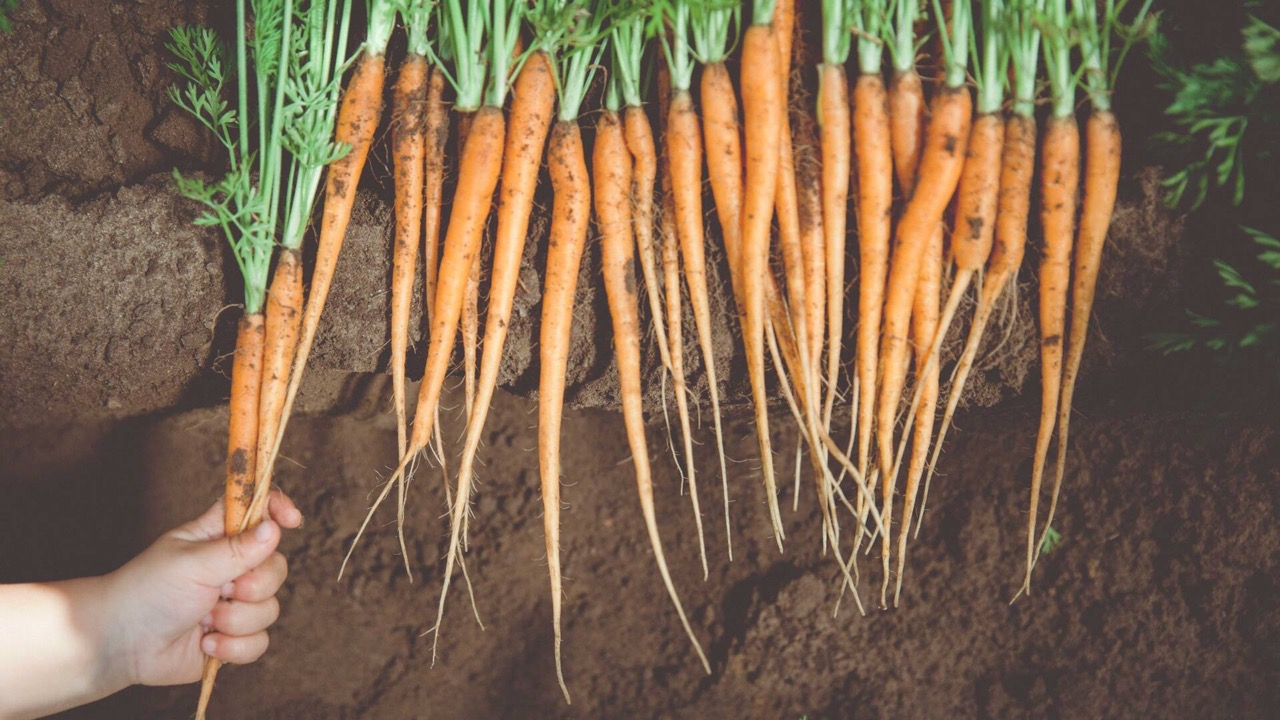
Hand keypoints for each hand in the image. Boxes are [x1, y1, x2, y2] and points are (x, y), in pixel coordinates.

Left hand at [100, 491, 303, 687]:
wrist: (121, 644)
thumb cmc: (148, 591)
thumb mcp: (193, 563)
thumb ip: (237, 549)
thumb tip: (274, 528)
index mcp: (220, 537)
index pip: (259, 511)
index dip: (279, 510)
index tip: (292, 520)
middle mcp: (233, 568)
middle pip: (276, 567)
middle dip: (254, 585)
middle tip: (224, 590)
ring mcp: (234, 604)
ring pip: (271, 609)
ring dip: (236, 620)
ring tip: (204, 621)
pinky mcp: (233, 638)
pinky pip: (260, 642)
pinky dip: (233, 647)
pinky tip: (206, 644)